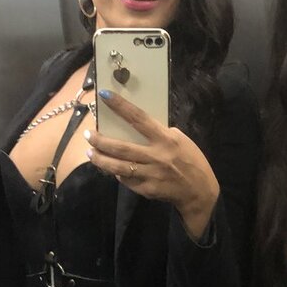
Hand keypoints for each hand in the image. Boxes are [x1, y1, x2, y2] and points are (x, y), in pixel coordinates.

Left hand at [86, 90, 219, 239]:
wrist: (199, 191)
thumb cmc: (191, 160)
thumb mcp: (180, 141)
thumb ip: (160, 134)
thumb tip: (137, 126)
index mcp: (166, 139)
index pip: (139, 118)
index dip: (121, 106)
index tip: (105, 95)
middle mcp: (156, 156)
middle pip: (121, 147)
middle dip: (100, 140)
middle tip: (88, 134)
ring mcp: (150, 174)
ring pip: (118, 166)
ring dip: (100, 159)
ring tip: (90, 153)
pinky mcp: (146, 189)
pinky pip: (126, 179)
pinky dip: (116, 173)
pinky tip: (110, 168)